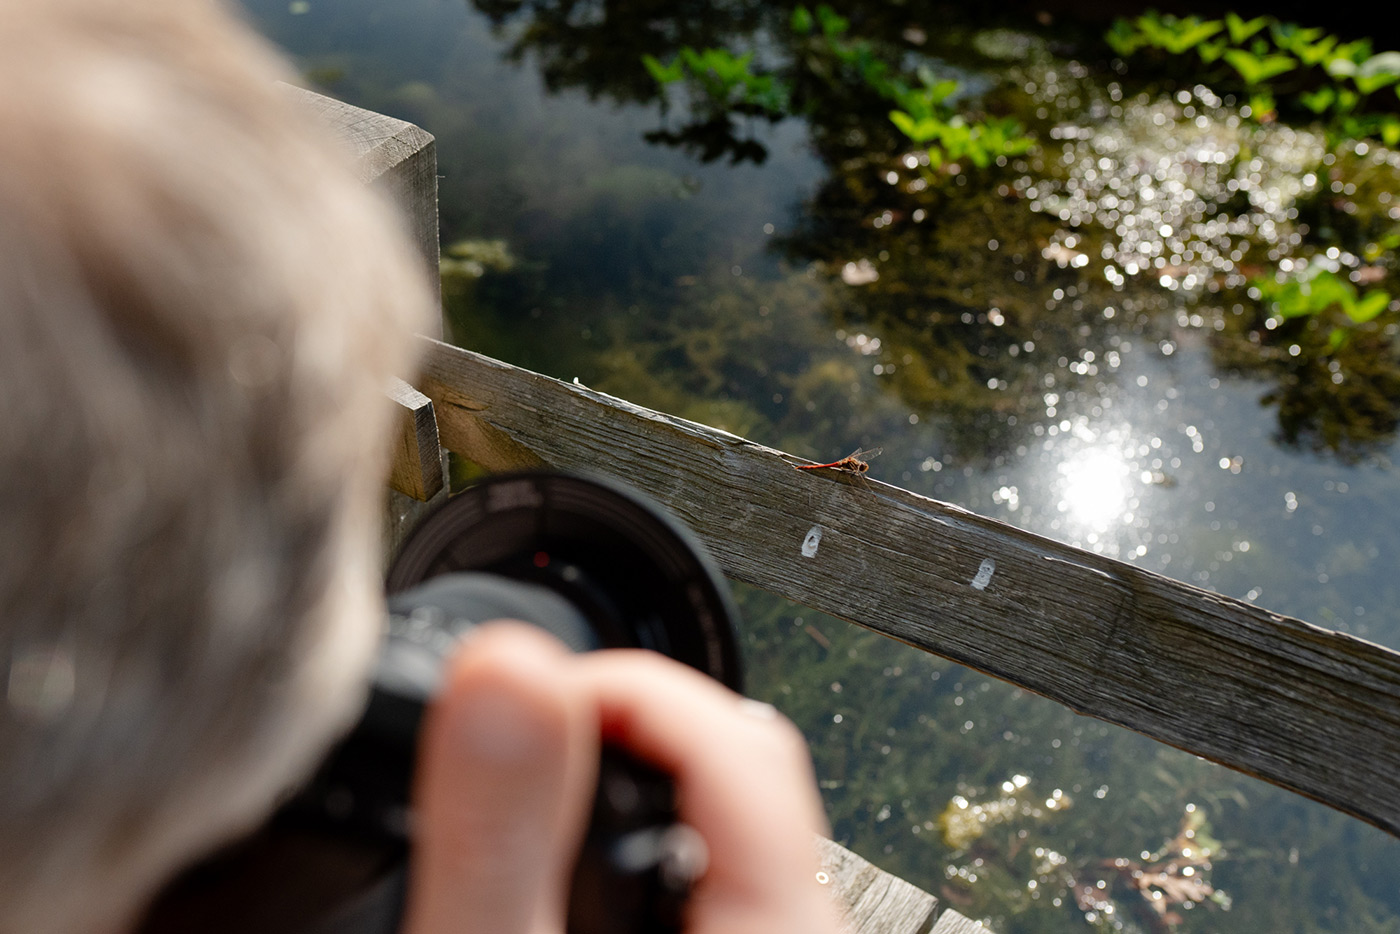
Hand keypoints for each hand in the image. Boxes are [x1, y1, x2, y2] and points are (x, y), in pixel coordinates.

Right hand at [400, 623, 839, 933]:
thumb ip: (498, 836)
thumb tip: (507, 672)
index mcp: (773, 928)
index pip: (727, 731)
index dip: (606, 684)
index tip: (513, 698)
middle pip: (735, 760)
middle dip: (615, 723)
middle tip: (516, 744)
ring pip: (723, 815)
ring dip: (622, 780)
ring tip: (531, 796)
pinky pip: (709, 865)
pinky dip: (635, 835)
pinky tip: (565, 868)